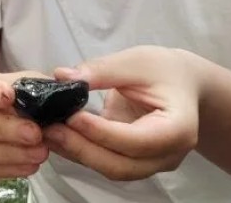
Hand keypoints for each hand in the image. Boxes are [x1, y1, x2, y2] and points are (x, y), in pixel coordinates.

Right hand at [0, 67, 49, 183]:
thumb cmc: (4, 101)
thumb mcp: (19, 84)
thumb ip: (36, 85)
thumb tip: (65, 84)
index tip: (8, 96)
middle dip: (1, 127)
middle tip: (34, 133)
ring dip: (9, 152)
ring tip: (40, 152)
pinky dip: (8, 168)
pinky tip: (30, 165)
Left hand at [44, 46, 199, 180]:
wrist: (183, 85)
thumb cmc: (164, 70)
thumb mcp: (136, 61)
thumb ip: (102, 70)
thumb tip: (62, 76)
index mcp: (177, 129)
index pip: (137, 141)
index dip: (101, 132)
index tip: (71, 115)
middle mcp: (167, 154)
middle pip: (122, 165)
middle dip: (83, 148)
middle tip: (49, 128)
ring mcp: (151, 162)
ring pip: (112, 169)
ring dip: (78, 153)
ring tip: (47, 131)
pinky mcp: (134, 160)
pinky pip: (106, 161)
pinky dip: (81, 151)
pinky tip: (57, 135)